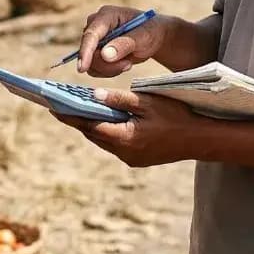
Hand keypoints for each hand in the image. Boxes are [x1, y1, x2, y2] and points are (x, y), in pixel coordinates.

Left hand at [56, 89, 199, 167]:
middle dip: (77, 120)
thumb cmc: (176, 116)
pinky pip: (115, 144)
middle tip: (60, 105)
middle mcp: (124, 152)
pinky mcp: (138, 159)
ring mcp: (131, 158)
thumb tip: (94, 94)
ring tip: (77, 110)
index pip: (89, 125)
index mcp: (125, 137)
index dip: (69, 115)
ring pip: (103, 140)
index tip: (52, 107)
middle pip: (93, 134)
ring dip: (92, 126)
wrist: (201, 139)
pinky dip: (107, 132)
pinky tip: (103, 120)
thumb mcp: (148, 101)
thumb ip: (120, 99)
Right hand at [75, 6, 170, 76]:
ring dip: (110, 69)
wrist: (153, 37)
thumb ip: (125, 44)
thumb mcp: (143, 37)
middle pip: (89, 52)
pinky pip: (95, 69)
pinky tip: (123, 64)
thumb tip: (105, 54)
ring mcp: (94, 39)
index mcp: (106, 15)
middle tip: (128, 65)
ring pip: (91, 63)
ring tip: (128, 63)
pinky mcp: (95, 51)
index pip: (90, 34)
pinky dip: (109, 71)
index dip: (85, 51)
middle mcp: (95, 25)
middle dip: (107, 64)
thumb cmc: (150, 32)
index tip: (82, 68)